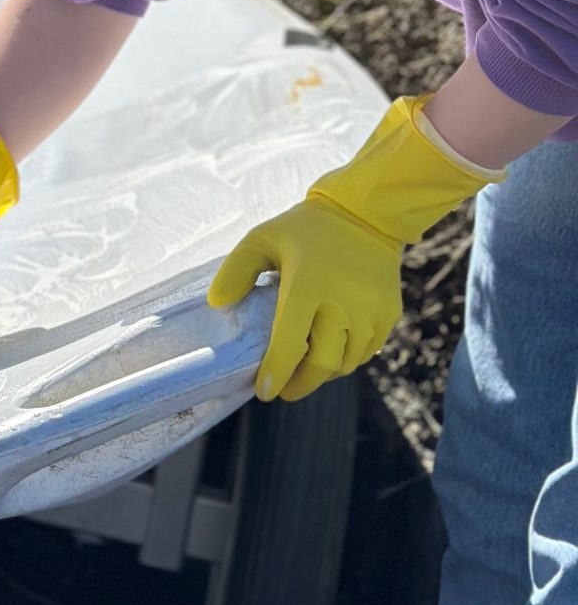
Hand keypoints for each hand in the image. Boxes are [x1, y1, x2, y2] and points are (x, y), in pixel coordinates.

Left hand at [208, 95, 500, 402]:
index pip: (290, 344)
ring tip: (306, 372)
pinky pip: (367, 351)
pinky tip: (332, 352)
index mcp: (308, 286)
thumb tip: (217, 305)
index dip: (276, 373)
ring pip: (346, 363)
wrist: (366, 212)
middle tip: (283, 391)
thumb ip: (236, 270)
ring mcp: (371, 312)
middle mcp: (343, 304)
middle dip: (300, 384)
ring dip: (324, 373)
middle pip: (322, 364)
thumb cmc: (305, 227)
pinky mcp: (389, 314)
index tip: (264, 391)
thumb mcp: (262, 238)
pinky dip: (348, 359)